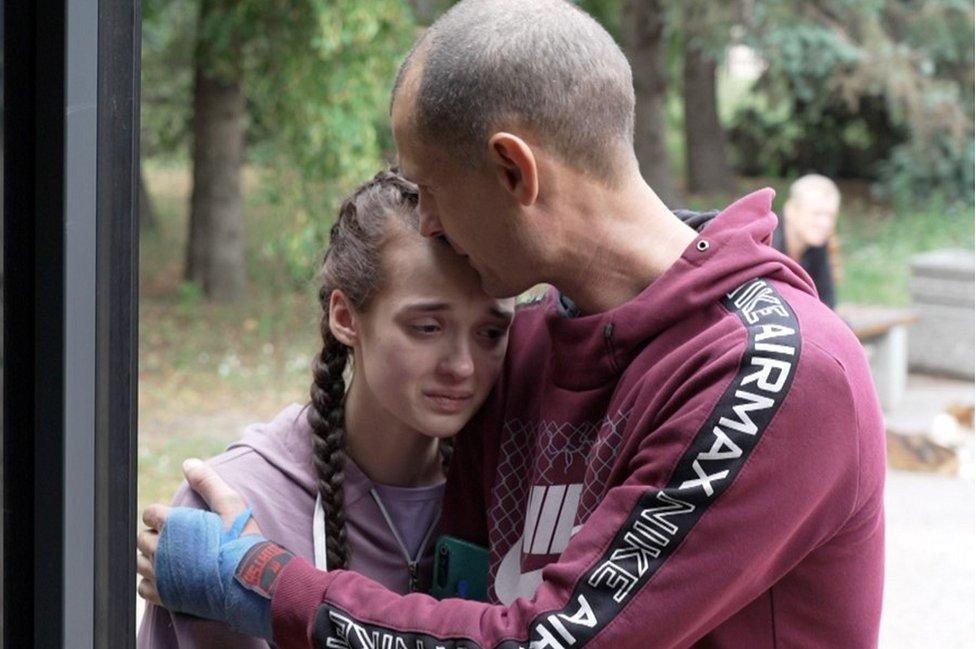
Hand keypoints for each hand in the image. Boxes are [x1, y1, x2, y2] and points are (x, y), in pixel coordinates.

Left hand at [136, 458, 263, 604]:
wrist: (250, 580)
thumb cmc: (241, 540)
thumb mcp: (230, 504)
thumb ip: (207, 482)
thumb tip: (188, 463)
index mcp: (173, 524)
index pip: (150, 514)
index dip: (163, 515)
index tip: (177, 521)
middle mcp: (161, 549)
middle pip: (143, 538)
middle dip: (156, 536)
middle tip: (178, 540)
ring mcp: (161, 575)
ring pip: (140, 563)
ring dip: (152, 558)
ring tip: (172, 558)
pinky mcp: (165, 596)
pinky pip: (143, 588)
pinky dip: (151, 582)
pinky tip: (167, 578)